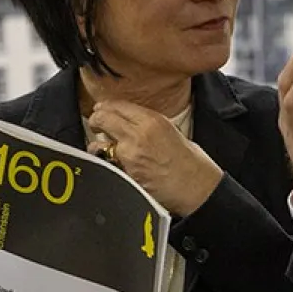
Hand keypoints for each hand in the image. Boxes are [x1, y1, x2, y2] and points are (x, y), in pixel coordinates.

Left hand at [87, 101, 221, 216]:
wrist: (196, 186)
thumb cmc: (189, 162)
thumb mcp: (170, 130)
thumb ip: (147, 123)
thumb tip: (127, 120)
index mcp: (152, 121)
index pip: (117, 105)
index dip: (105, 107)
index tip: (101, 109)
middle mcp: (138, 135)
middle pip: (102, 118)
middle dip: (96, 120)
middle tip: (96, 123)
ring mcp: (129, 157)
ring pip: (98, 144)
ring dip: (99, 145)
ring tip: (104, 148)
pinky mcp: (125, 175)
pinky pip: (106, 165)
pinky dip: (106, 164)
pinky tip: (113, 165)